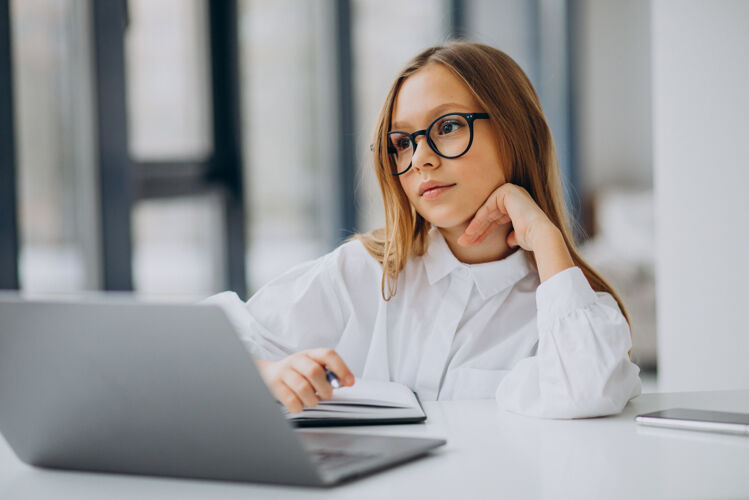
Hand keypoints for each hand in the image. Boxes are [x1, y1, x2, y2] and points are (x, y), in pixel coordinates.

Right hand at [254, 348, 354, 413]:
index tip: (350, 382)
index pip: (328, 354)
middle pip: (315, 371)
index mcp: (310, 354)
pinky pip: (291, 400)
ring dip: (312, 400)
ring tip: (311, 400)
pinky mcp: (274, 385)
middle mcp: (296, 360)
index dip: (341, 368)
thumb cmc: (297, 373)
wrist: (267, 374)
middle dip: (324, 389)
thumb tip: (347, 382)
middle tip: (325, 395)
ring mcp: (284, 372)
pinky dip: (299, 406)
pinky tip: (299, 404)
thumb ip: (330, 374)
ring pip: (303, 388)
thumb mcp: (313, 368)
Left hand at [457, 183, 573, 281]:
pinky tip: (470, 232)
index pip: (494, 218)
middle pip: (488, 215)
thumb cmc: (532, 237)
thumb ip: (512, 236)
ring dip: (473, 228)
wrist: (539, 234)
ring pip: (485, 212)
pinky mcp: (506, 191)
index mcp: (516, 205)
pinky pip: (487, 208)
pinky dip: (477, 221)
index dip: (482, 231)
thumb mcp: (518, 236)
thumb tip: (508, 241)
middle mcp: (514, 195)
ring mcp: (510, 191)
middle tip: (464, 242)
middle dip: (475, 230)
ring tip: (464, 241)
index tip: (472, 242)